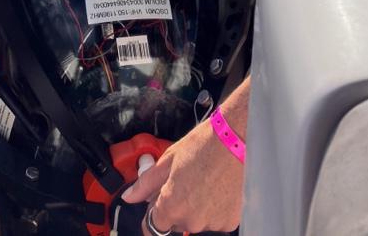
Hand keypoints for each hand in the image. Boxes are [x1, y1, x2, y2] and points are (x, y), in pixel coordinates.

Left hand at [121, 109, 243, 232]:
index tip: (155, 205)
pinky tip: (217, 187)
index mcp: (171, 205)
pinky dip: (214, 208)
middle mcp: (191, 220)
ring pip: (196, 220)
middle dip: (175, 206)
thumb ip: (146, 183)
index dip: (152, 215)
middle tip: (183, 181)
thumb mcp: (168, 159)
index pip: (153, 228)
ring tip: (203, 181)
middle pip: (176, 222)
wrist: (237, 140)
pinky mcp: (230, 222)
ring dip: (195, 207)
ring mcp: (212, 223)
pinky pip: (215, 220)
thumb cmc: (203, 145)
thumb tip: (129, 196)